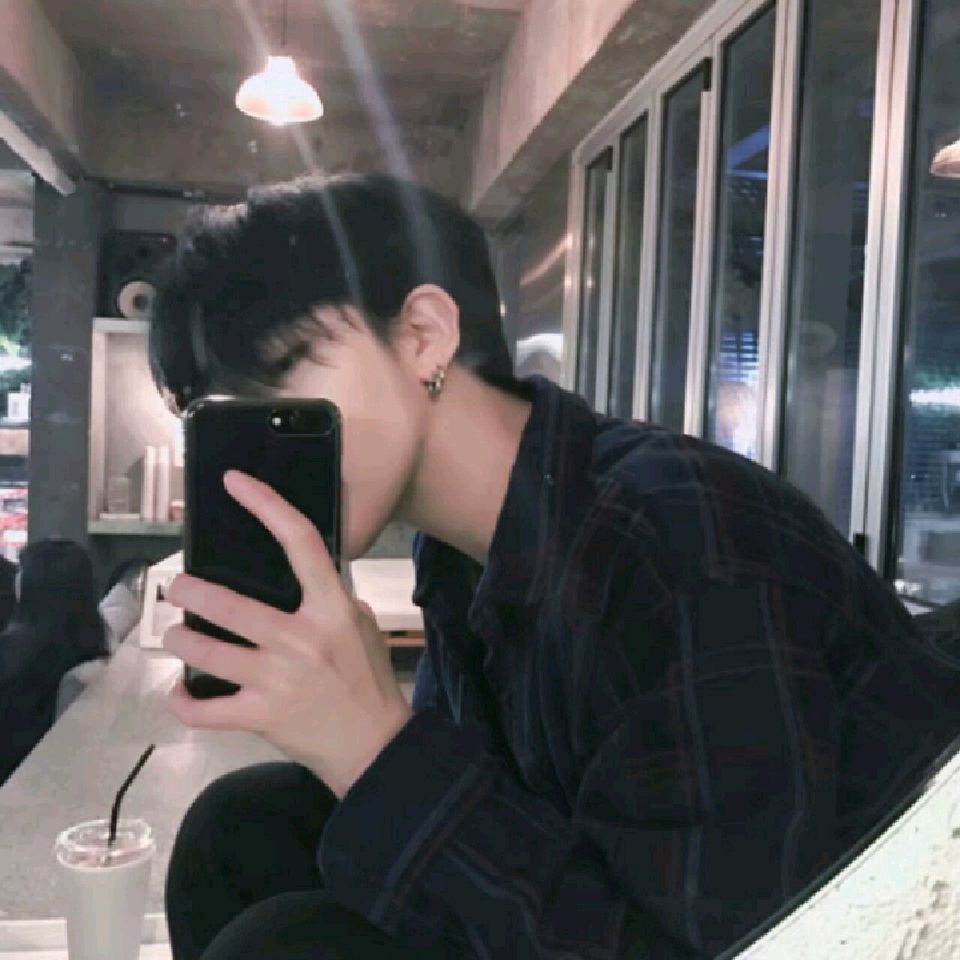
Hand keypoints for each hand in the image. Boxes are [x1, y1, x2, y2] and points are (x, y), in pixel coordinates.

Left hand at [161, 469, 412, 798]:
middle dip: (190, 592)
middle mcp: (301, 638)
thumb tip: (298, 578)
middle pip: (229, 604)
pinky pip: (204, 709)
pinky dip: (181, 700)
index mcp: (331, 608)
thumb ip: (330, 599)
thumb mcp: (362, 626)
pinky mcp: (260, 716)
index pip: (300, 543)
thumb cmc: (369, 680)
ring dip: (180, 639)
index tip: (234, 482)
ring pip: (206, 652)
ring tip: (173, 632)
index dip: (266, 506)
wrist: (374, 746)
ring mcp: (277, 679)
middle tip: (175, 587)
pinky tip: (177, 690)